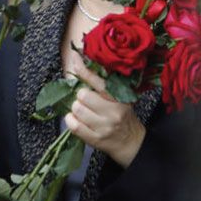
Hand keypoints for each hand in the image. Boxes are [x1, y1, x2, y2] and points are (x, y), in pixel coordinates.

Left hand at [64, 50, 145, 168]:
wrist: (131, 142)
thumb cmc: (122, 116)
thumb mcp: (119, 98)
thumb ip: (104, 86)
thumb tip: (82, 67)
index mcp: (120, 98)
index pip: (98, 81)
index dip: (84, 70)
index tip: (75, 58)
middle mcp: (113, 112)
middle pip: (83, 95)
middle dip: (80, 96)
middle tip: (84, 100)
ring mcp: (104, 127)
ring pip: (77, 109)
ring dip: (75, 108)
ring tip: (82, 110)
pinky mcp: (95, 139)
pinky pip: (74, 126)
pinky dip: (70, 120)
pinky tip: (74, 119)